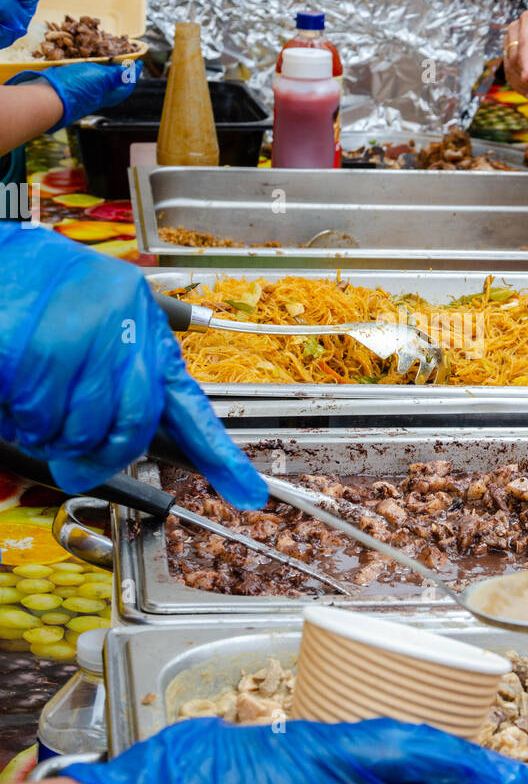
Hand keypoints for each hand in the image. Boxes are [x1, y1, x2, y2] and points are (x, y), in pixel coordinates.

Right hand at [0, 223, 268, 503]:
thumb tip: (121, 449)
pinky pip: (37, 417)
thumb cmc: (42, 291)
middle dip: (97, 457)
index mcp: (146, 325)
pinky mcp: (41, 346)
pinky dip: (19, 420)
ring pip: (79, 430)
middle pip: (133, 427)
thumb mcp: (98, 323)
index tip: (248, 492)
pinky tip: (14, 394)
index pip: (190, 402)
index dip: (219, 454)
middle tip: (72, 462)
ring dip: (49, 436)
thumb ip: (119, 382)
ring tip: (31, 409)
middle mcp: (126, 326)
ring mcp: (87, 334)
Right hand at [7, 59, 142, 130]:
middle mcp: (96, 96)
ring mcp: (82, 92)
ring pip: (96, 80)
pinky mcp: (68, 87)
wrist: (48, 98)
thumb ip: (116, 75)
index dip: (133, 74)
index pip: (126, 86)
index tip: (138, 61)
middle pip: (112, 84)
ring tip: (102, 56)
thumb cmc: (76, 88)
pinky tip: (82, 61)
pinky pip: (81, 77)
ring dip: (100, 68)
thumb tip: (132, 72)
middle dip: (118, 71)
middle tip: (120, 57)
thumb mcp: (101, 78)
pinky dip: (84, 68)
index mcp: (108, 95)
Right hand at [503, 4, 527, 93]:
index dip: (524, 61)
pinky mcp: (508, 54)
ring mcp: (508, 42)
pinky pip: (510, 73)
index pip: (523, 43)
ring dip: (526, 84)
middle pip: (515, 59)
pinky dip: (520, 86)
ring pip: (510, 69)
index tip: (527, 77)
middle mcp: (514, 29)